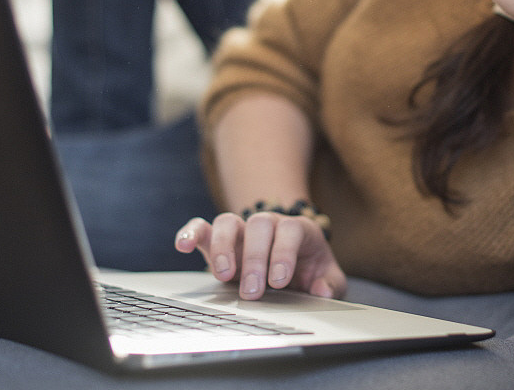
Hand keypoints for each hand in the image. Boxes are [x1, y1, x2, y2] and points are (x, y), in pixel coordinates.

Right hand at [175, 212, 346, 299]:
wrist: (291, 261)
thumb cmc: (309, 270)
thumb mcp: (328, 279)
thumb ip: (330, 285)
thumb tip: (321, 290)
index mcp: (298, 229)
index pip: (291, 230)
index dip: (284, 253)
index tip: (279, 280)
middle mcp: (269, 224)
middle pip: (259, 225)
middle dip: (255, 258)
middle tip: (252, 291)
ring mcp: (241, 229)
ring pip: (228, 222)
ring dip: (223, 247)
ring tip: (223, 276)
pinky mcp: (218, 238)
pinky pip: (201, 227)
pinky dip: (191, 233)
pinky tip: (183, 246)